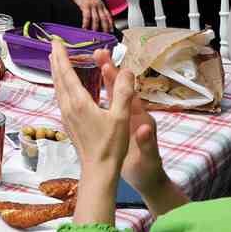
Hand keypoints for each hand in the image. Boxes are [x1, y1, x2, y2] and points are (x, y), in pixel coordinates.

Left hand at [49, 38, 129, 225]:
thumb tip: (127, 71)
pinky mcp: (69, 124)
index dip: (61, 56)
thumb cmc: (110, 145)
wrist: (98, 170)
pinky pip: (61, 98)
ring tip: (55, 62)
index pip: (66, 72)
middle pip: (58, 78)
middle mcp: (68, 107)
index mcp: (79, 102)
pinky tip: (65, 89)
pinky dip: (61, 86)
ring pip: (58, 88)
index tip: (56, 41)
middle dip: (56, 61)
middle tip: (54, 46)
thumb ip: (123, 92)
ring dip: (56, 73)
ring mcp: (67, 116)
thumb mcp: (121, 117)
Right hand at [67, 0, 113, 33]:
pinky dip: (86, 24)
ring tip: (94, 35)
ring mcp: (92, 5)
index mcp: (101, 4)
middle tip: (105, 36)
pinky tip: (85, 28)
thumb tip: (96, 18)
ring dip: (96, 28)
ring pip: (96, 19)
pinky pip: (87, 17)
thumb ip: (95, 8)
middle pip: (104, 18)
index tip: (111, 31)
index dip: (110, 24)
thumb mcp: (92, 0)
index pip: (108, 15)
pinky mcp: (85, 5)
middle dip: (105, 28)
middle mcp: (98, 5)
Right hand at [96, 49, 166, 196]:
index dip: (118, 79)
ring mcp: (123, 117)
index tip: (106, 64)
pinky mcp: (115, 123)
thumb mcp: (148, 158)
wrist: (147, 179)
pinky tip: (82, 86)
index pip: (128, 95)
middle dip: (108, 70)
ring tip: (90, 61)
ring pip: (110, 93)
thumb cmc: (148, 169)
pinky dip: (95, 92)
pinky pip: (104, 103)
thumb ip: (147, 143)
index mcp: (139, 119)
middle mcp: (132, 114)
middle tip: (97, 53)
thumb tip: (144, 129)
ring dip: (100, 77)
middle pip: (119, 88)